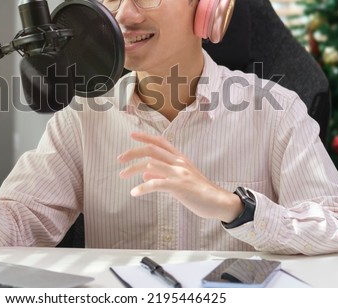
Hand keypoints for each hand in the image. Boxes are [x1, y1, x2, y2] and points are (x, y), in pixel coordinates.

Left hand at [118, 131, 242, 221]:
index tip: (132, 135)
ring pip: (150, 164)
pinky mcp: (179, 186)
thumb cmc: (200, 192)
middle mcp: (179, 162)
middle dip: (133, 152)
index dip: (146, 137)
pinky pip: (156, 183)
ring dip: (133, 169)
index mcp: (180, 158)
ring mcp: (179, 173)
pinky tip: (134, 192)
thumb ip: (163, 174)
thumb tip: (144, 173)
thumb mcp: (181, 179)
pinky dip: (142, 187)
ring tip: (122, 175)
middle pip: (151, 150)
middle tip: (119, 159)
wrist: (218, 202)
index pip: (160, 142)